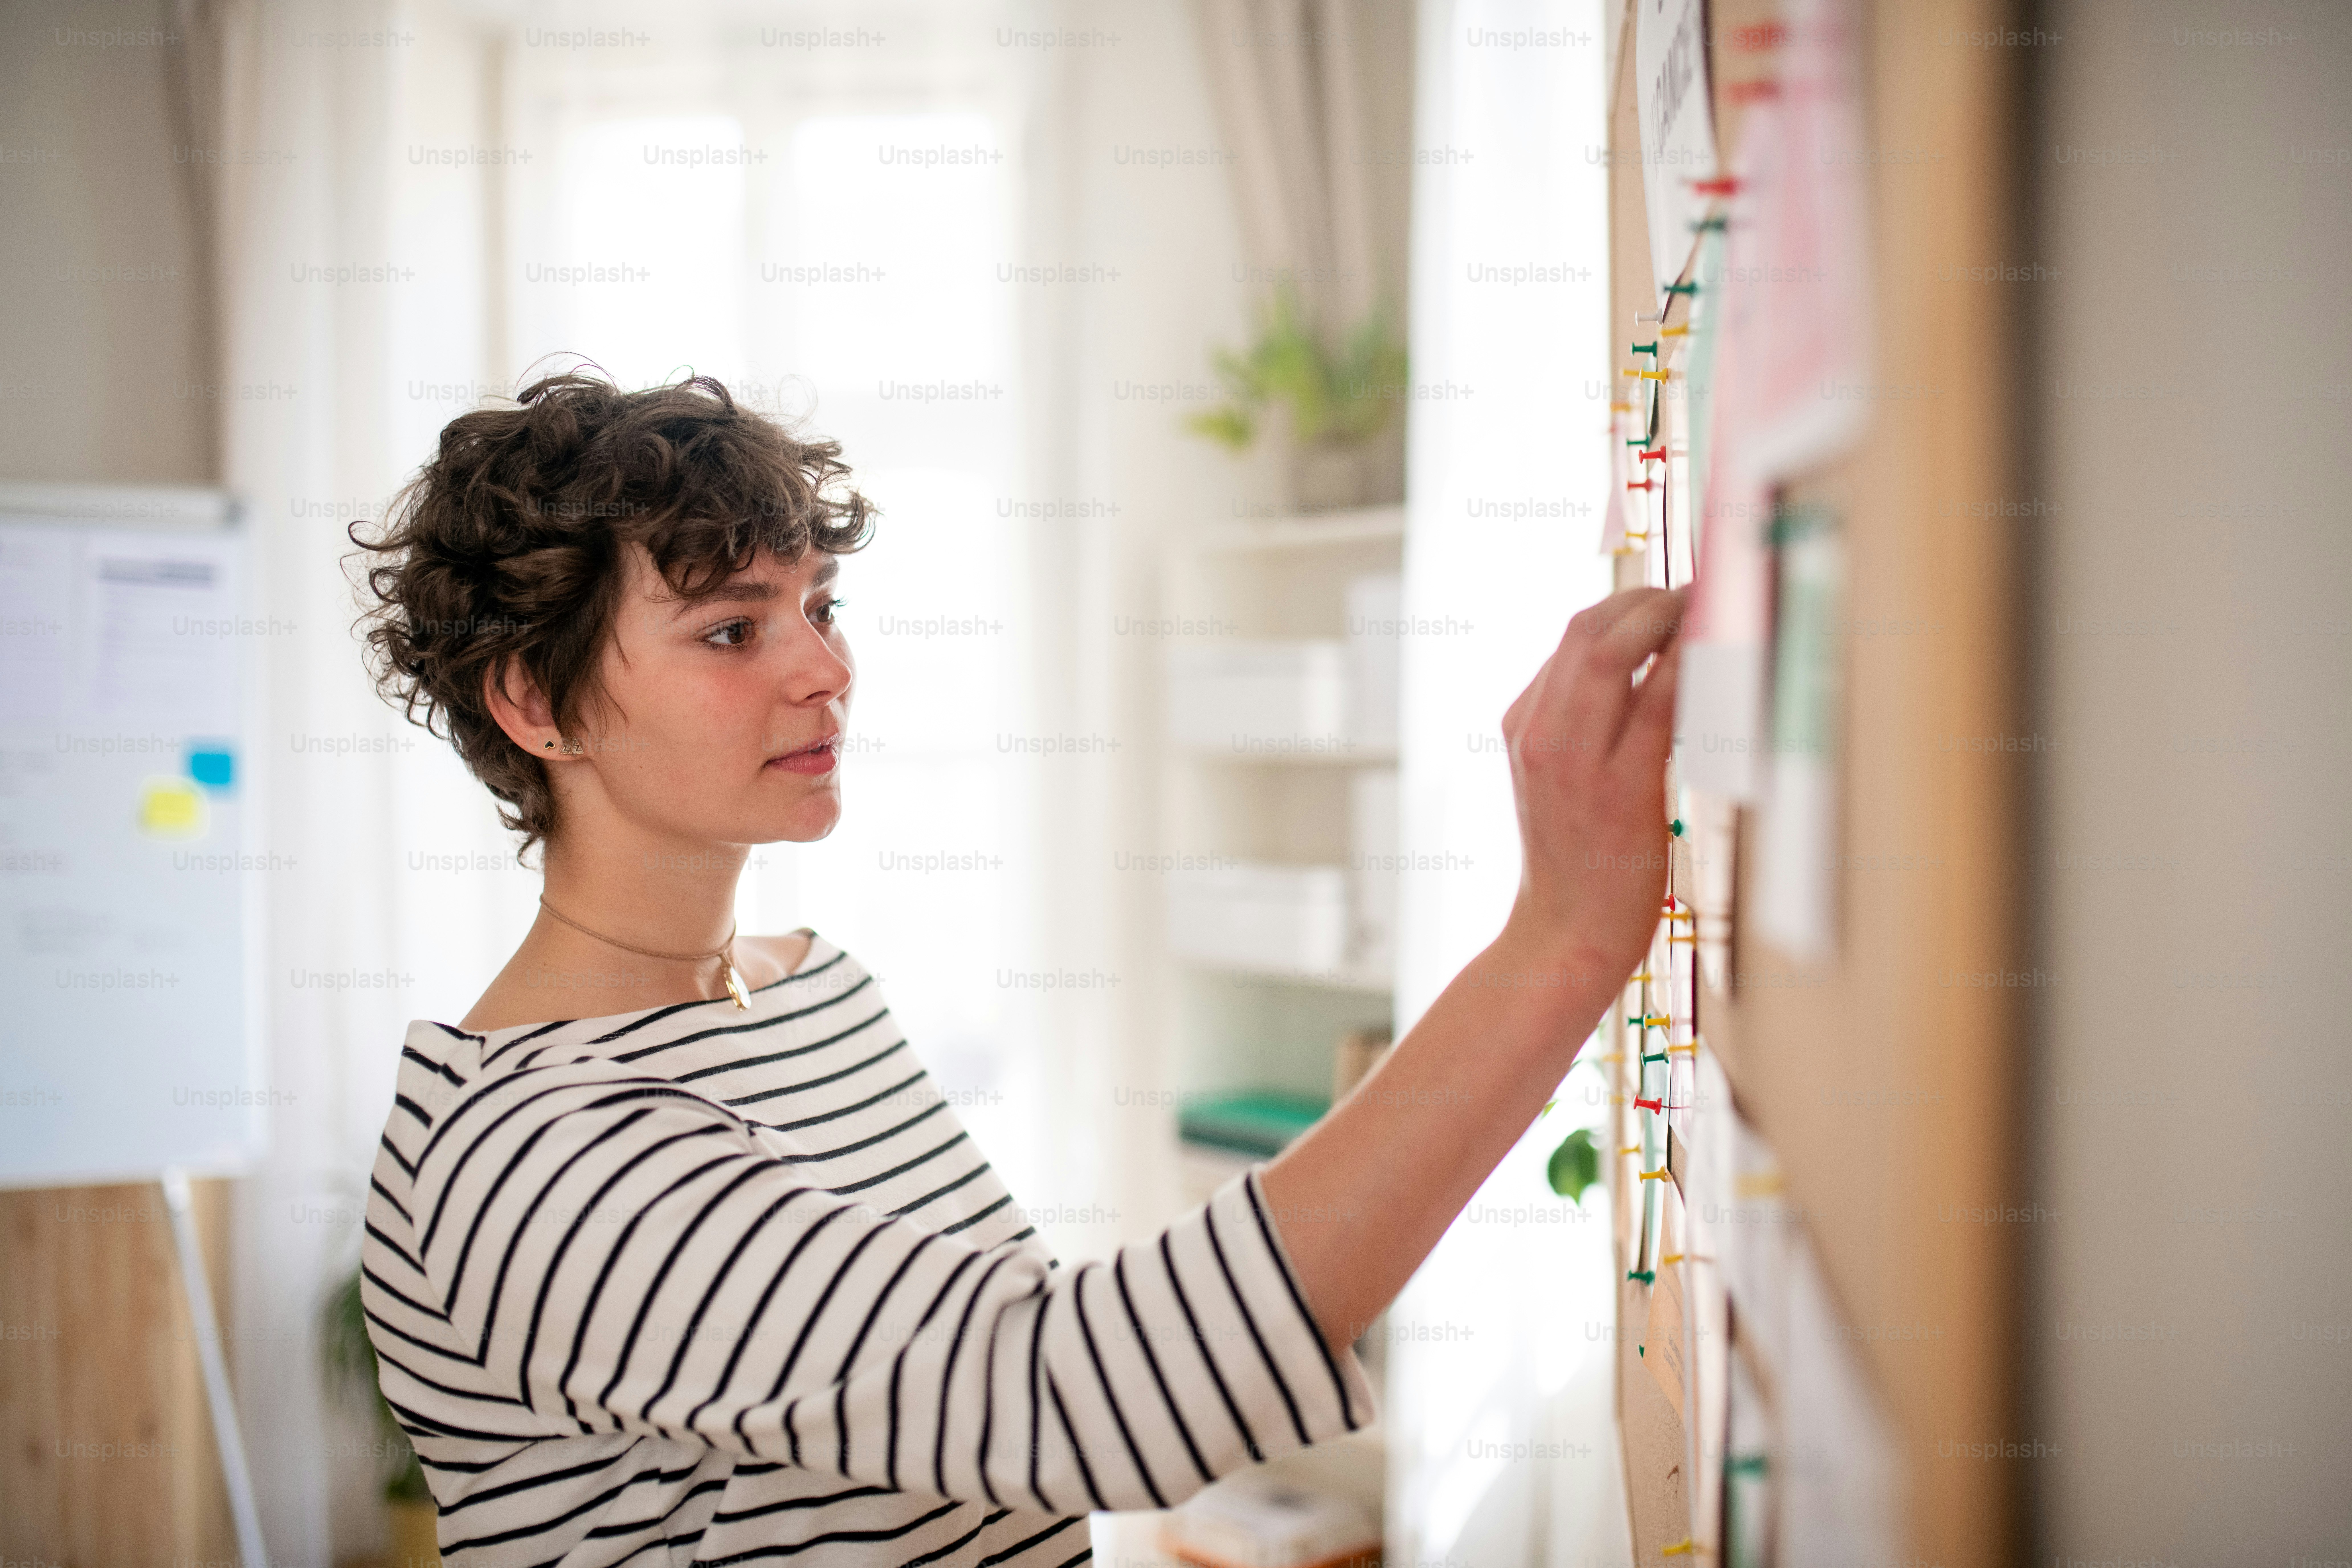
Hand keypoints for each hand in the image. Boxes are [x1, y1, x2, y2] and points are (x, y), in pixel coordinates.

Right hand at [1496, 586, 1685, 985]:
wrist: (1565, 934)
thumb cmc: (1577, 859)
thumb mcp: (1557, 778)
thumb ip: (1583, 724)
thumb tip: (1644, 670)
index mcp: (1523, 726)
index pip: (1572, 637)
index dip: (1627, 603)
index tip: (1670, 600)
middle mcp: (1540, 733)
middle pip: (1588, 629)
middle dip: (1648, 599)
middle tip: (1697, 597)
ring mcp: (1574, 760)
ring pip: (1615, 652)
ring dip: (1670, 620)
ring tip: (1711, 615)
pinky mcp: (1620, 789)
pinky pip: (1658, 705)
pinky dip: (1690, 669)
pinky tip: (1719, 660)